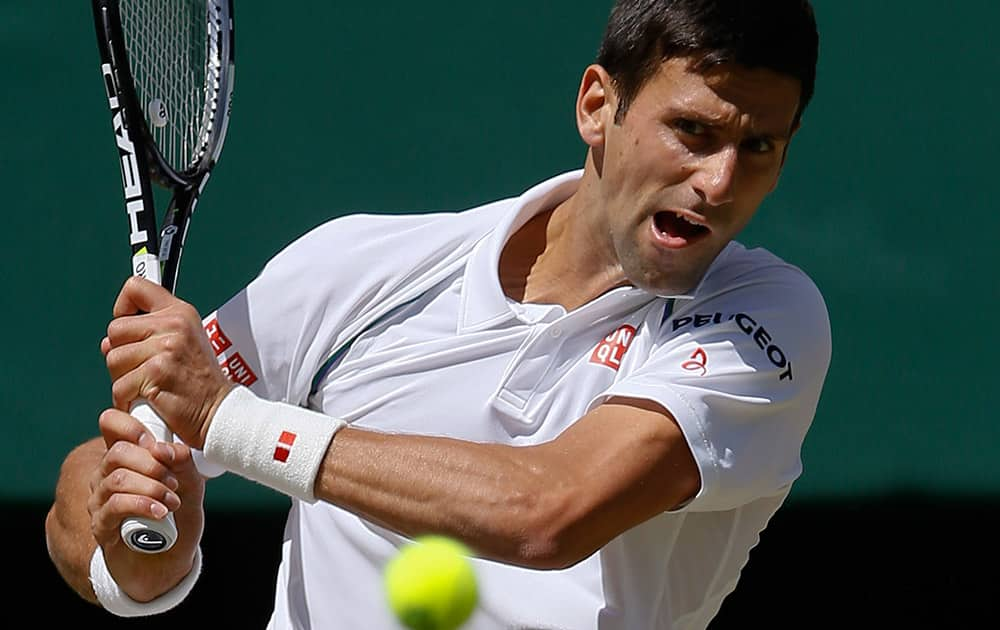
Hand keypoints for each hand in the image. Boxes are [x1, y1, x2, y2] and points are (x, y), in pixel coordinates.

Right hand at [90, 409, 205, 600]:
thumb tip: (167, 448)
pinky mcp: (100, 525)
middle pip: (116, 452)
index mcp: (128, 458)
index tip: (155, 441)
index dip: (129, 425)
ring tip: (173, 500)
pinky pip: (114, 505)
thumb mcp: (191, 487)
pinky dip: (142, 505)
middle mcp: (107, 475)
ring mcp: (100, 500)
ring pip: (116, 479)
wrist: (170, 562)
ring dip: (150, 487)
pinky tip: (161, 512)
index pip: (111, 425)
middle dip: (151, 463)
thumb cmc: (178, 518)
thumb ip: (183, 464)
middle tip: (174, 480)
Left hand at [103, 276, 233, 448]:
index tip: (130, 325)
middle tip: (145, 370)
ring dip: (123, 379)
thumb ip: (147, 334)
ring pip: (113, 359)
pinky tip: (147, 401)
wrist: (217, 411)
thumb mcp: (182, 343)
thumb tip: (106, 343)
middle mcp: (174, 325)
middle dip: (122, 354)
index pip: (136, 288)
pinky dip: (127, 400)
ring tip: (149, 386)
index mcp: (180, 313)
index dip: (123, 307)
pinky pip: (119, 386)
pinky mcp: (157, 373)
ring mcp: (166, 348)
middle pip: (115, 330)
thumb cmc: (197, 382)